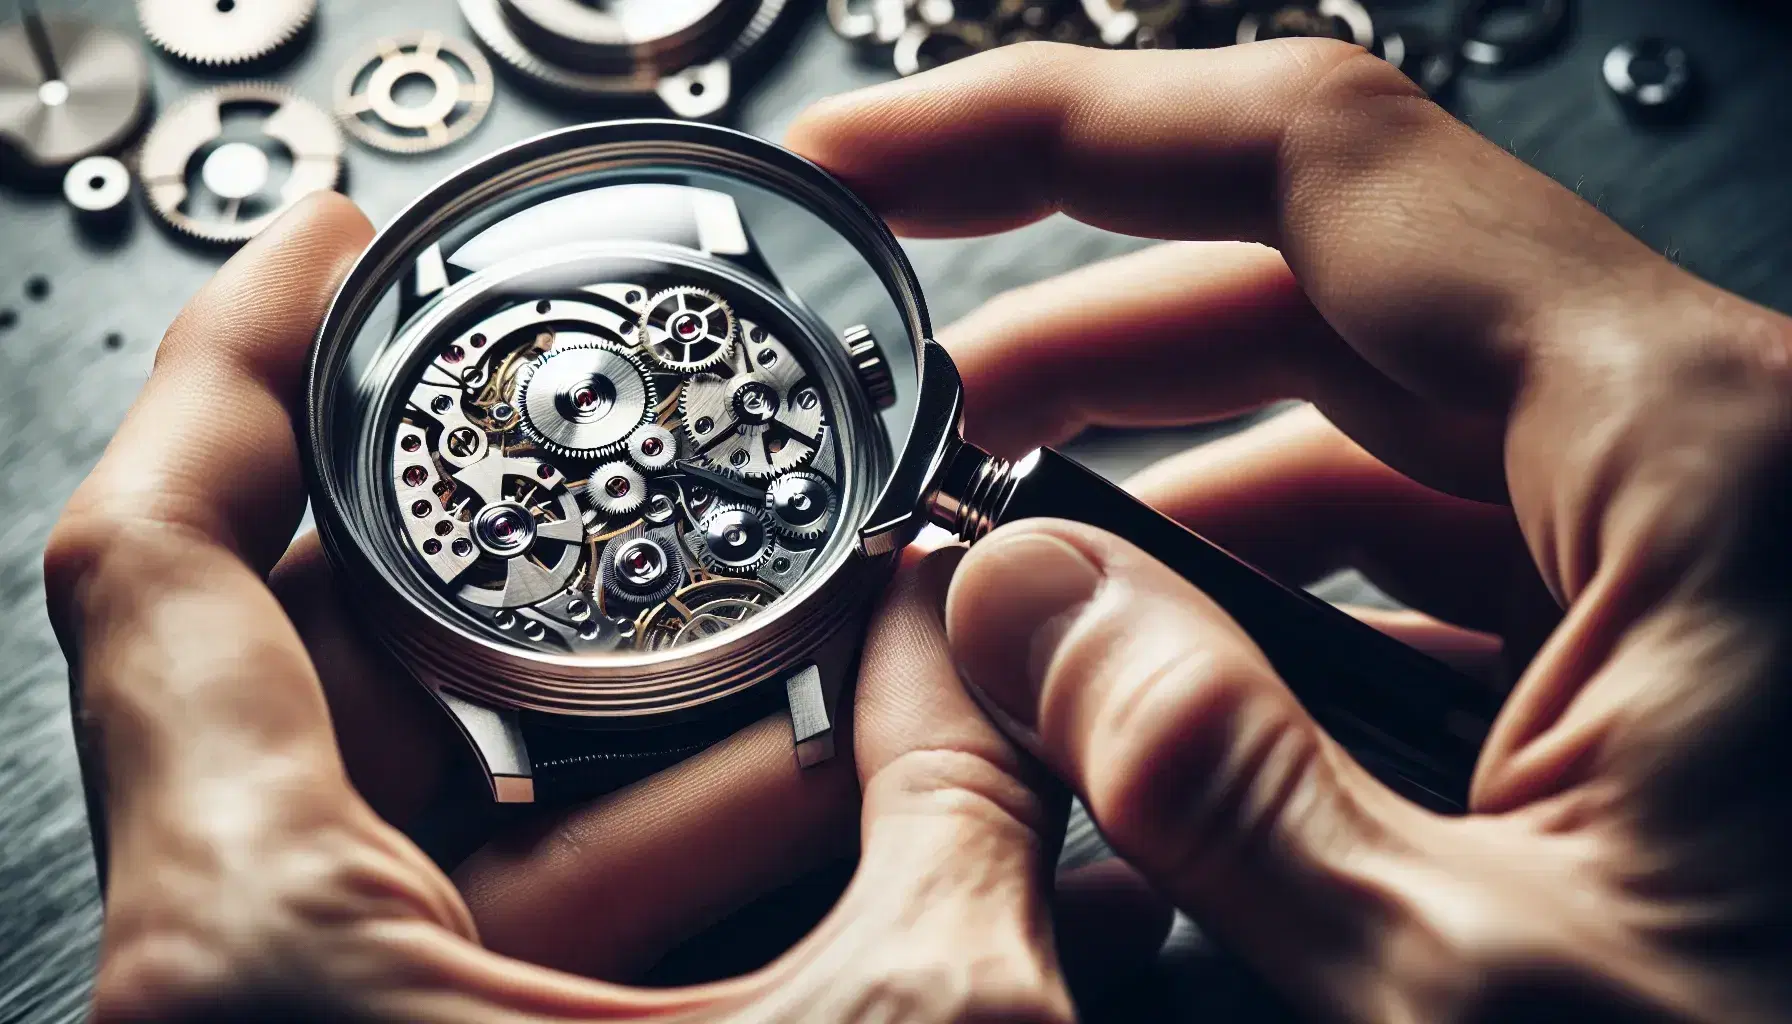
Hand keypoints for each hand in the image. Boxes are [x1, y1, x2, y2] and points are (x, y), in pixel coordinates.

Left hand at [44, 196, 1165, 1020]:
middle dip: (498, 549)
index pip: (164, 563)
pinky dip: (595, 867)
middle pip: (299, 670)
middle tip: (627, 454)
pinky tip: (760, 831)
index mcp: (267, 974)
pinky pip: (443, 933)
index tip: (339, 253)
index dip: (258, 362)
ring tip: (766, 655)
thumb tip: (987, 633)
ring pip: (393, 817)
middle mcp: (231, 1015)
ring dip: (597, 732)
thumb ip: (950, 791)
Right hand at [790, 39, 1791, 1020]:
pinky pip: (1423, 546)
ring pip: (1366, 422)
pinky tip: (1174, 674)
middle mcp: (1702, 457)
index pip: (1317, 169)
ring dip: (1169, 480)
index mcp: (1697, 458)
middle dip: (1089, 340)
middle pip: (1324, 286)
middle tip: (927, 413)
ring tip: (1026, 576)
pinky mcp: (1656, 640)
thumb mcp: (1466, 981)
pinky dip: (1271, 587)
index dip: (1060, 131)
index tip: (889, 162)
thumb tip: (1025, 608)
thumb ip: (1213, 778)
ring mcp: (1682, 545)